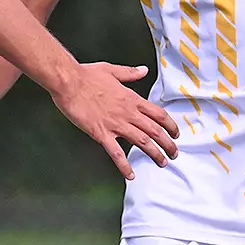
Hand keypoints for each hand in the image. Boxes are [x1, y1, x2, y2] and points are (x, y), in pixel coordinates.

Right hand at [49, 63, 178, 178]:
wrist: (69, 82)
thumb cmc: (87, 76)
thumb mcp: (112, 70)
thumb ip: (130, 73)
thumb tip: (143, 70)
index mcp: (131, 98)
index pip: (158, 114)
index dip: (170, 125)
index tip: (175, 133)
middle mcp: (127, 113)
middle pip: (155, 131)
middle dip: (168, 144)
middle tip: (174, 153)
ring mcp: (115, 124)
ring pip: (142, 142)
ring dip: (155, 154)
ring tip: (162, 163)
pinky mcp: (101, 133)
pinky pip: (116, 153)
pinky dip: (125, 166)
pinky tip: (130, 175)